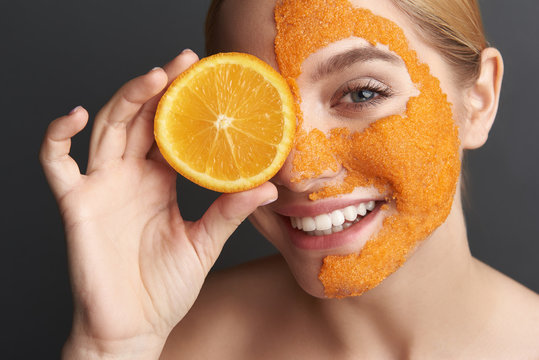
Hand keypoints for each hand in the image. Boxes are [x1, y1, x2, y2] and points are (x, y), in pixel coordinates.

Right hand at [40, 50, 276, 358]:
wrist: (135, 327)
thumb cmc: (165, 287)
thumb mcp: (204, 243)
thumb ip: (230, 212)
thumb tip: (269, 186)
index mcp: (159, 180)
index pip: (168, 129)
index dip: (182, 102)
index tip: (205, 78)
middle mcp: (130, 176)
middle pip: (138, 118)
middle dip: (158, 87)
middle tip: (184, 61)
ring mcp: (102, 187)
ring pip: (106, 129)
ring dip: (125, 99)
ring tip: (154, 78)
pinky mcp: (76, 205)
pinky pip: (55, 164)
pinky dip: (56, 137)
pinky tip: (73, 115)